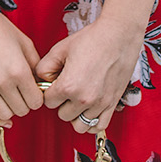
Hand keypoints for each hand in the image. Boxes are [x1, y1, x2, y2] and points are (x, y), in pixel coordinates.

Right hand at [0, 6, 44, 129]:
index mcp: (18, 71)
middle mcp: (1, 82)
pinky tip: (3, 112)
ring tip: (11, 97)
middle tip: (23, 92)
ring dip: (12, 108)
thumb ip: (35, 65)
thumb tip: (39, 82)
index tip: (35, 90)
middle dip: (26, 103)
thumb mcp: (25, 43)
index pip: (36, 102)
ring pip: (5, 115)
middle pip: (22, 110)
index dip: (38, 97)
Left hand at [35, 15, 142, 132]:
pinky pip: (98, 126)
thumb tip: (42, 81)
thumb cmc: (91, 39)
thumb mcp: (60, 49)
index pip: (48, 102)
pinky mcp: (113, 104)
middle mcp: (84, 99)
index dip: (50, 91)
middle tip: (68, 87)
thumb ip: (44, 67)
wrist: (118, 35)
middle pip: (62, 115)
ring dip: (76, 114)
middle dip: (62, 102)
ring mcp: (100, 103)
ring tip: (78, 99)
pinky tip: (89, 109)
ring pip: (79, 125)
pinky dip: (92, 122)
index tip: (56, 81)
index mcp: (68, 86)